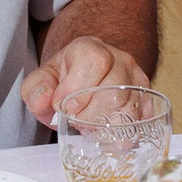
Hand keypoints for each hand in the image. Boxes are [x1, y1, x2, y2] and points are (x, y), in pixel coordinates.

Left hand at [20, 36, 152, 127]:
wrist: (85, 79)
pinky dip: (124, 132)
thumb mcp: (41, 81)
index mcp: (90, 48)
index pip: (95, 62)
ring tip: (91, 127)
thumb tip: (46, 99)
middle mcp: (119, 59)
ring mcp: (136, 78)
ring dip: (107, 126)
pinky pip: (142, 119)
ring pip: (131, 108)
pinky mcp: (146, 98)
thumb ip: (36, 89)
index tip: (63, 107)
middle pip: (115, 90)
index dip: (78, 89)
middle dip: (90, 115)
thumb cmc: (63, 81)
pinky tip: (107, 132)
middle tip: (76, 121)